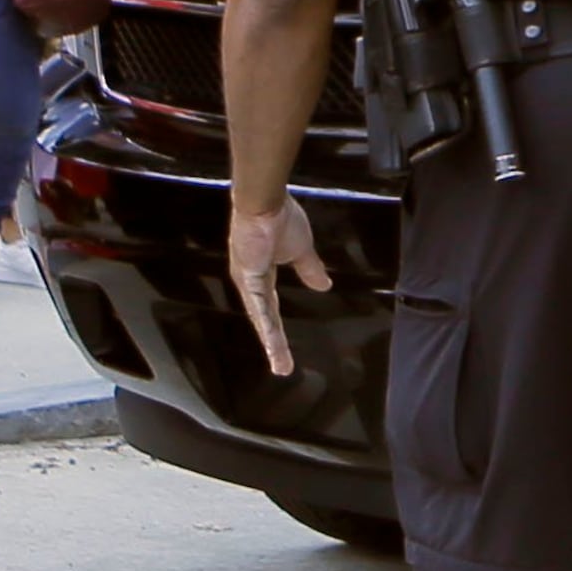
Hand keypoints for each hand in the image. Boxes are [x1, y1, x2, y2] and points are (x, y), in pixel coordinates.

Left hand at [227, 195, 330, 374]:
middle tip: (283, 367)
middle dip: (274, 344)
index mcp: (261, 275)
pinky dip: (266, 325)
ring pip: (262, 319)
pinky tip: (273, 343)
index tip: (282, 349)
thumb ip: (310, 269)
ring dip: (271, 342)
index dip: (276, 329)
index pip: (270, 310)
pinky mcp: (249, 278)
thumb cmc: (281, 219)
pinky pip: (260, 307)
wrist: (265, 203)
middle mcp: (251, 283)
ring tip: (281, 365)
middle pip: (265, 320)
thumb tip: (323, 285)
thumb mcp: (302, 250)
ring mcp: (248, 282)